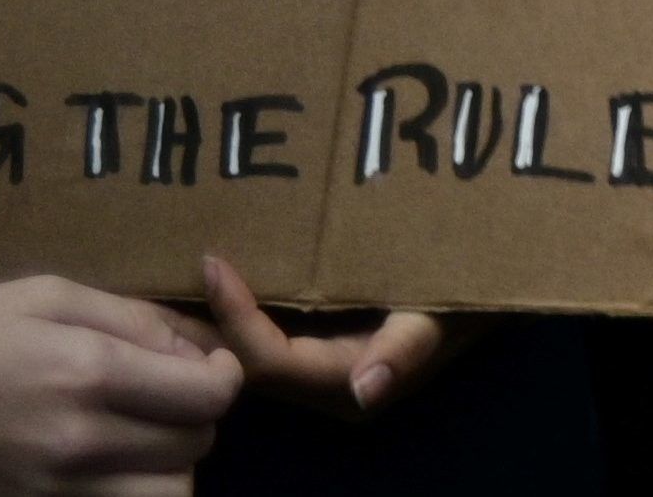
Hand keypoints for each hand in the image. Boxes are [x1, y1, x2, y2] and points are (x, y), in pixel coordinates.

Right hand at [0, 275, 233, 488]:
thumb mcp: (47, 297)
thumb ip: (134, 319)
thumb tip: (197, 349)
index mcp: (88, 374)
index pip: (208, 397)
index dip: (225, 378)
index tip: (209, 365)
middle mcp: (77, 441)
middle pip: (194, 447)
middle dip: (196, 417)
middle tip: (169, 396)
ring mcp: (53, 489)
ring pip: (166, 495)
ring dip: (169, 466)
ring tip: (143, 436)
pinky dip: (130, 491)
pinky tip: (112, 462)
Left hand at [180, 264, 436, 420]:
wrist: (481, 288)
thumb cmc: (461, 291)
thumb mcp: (440, 312)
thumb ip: (403, 349)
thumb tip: (366, 389)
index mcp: (346, 383)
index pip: (268, 361)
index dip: (236, 317)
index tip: (214, 264)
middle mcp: (322, 388)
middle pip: (246, 365)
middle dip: (209, 324)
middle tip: (171, 274)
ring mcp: (315, 370)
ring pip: (248, 354)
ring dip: (217, 319)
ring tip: (185, 274)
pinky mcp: (314, 350)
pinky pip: (262, 338)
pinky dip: (237, 314)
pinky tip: (218, 282)